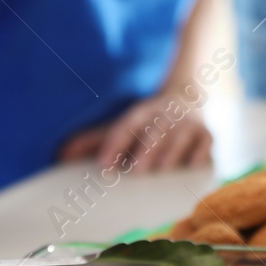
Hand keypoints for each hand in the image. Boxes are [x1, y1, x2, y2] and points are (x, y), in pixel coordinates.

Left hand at [57, 94, 213, 172]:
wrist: (188, 94)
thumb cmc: (147, 121)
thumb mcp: (121, 124)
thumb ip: (93, 141)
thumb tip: (60, 157)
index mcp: (141, 112)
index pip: (125, 126)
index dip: (114, 144)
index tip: (104, 166)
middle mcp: (164, 115)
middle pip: (155, 130)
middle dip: (146, 149)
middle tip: (136, 171)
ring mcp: (187, 124)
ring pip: (180, 136)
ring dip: (171, 153)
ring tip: (160, 171)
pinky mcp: (206, 134)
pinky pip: (205, 143)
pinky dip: (199, 153)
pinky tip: (193, 166)